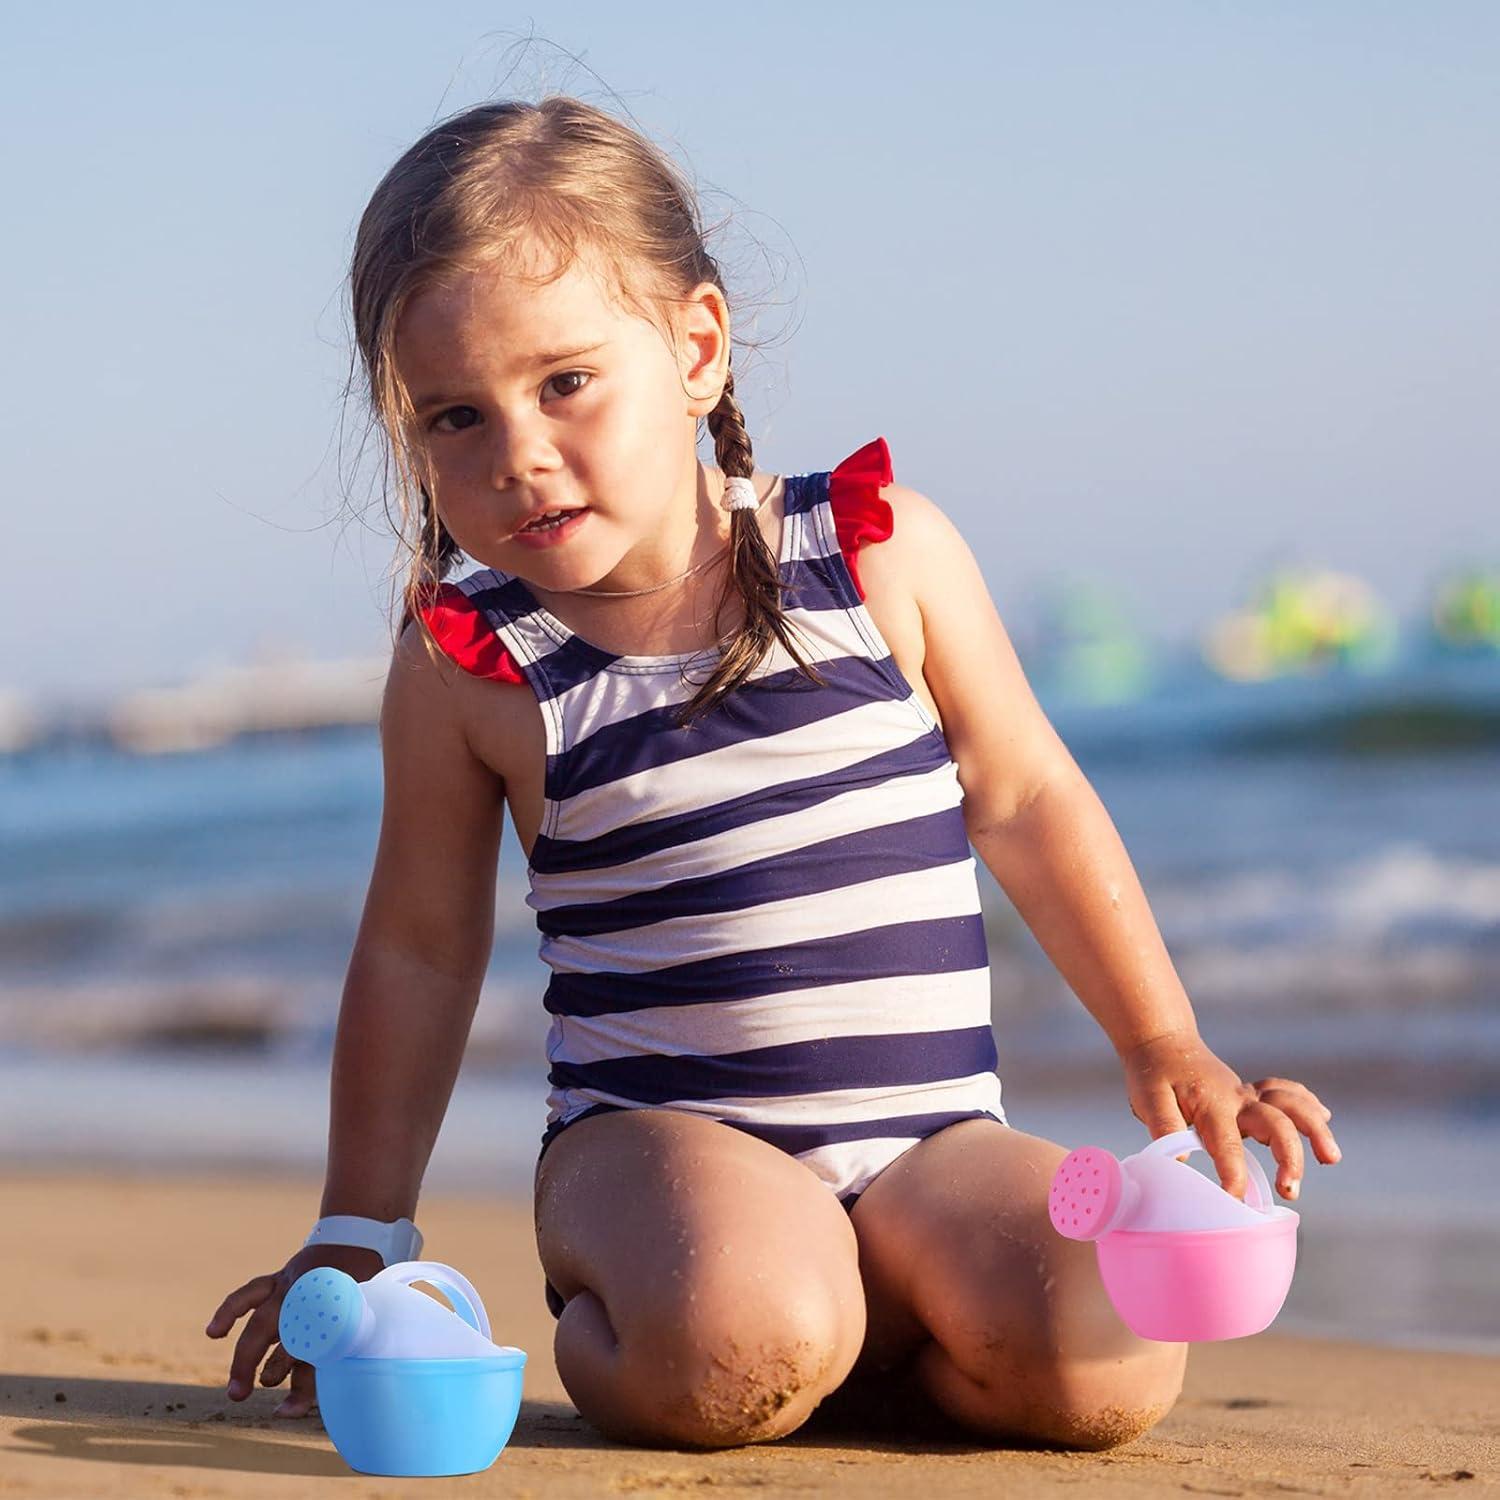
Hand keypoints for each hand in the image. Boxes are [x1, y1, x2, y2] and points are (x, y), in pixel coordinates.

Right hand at [205, 1243, 385, 1416]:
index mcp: (337, 1314)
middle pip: (289, 1341)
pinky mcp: (277, 1280)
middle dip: (272, 1372)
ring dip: (247, 1356)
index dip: (304, 1386)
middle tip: (258, 1403)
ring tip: (237, 1390)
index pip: (320, 1354)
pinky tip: (213, 1332)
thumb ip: (349, 1347)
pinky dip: (229, 1310)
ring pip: (263, 1322)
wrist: (355, 1240)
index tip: (287, 1412)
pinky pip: (248, 1294)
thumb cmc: (361, 1288)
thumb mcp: (366, 1314)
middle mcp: (310, 1303)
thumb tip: (335, 1388)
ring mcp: (290, 1290)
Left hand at [1118, 1027, 1341, 1201]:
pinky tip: (1324, 1117)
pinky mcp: (1251, 1093)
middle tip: (1290, 1190)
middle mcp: (1237, 1099)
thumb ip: (1165, 1129)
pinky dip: (1306, 1104)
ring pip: (1290, 1106)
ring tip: (1331, 1158)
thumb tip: (1181, 1163)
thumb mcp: (1149, 1099)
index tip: (1237, 1203)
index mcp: (1212, 1106)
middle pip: (1275, 1124)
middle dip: (1289, 1157)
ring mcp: (1247, 1095)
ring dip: (1313, 1129)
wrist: (1161, 1040)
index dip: (1234, 1178)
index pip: (1228, 1147)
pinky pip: (1285, 1094)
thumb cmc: (1152, 1074)